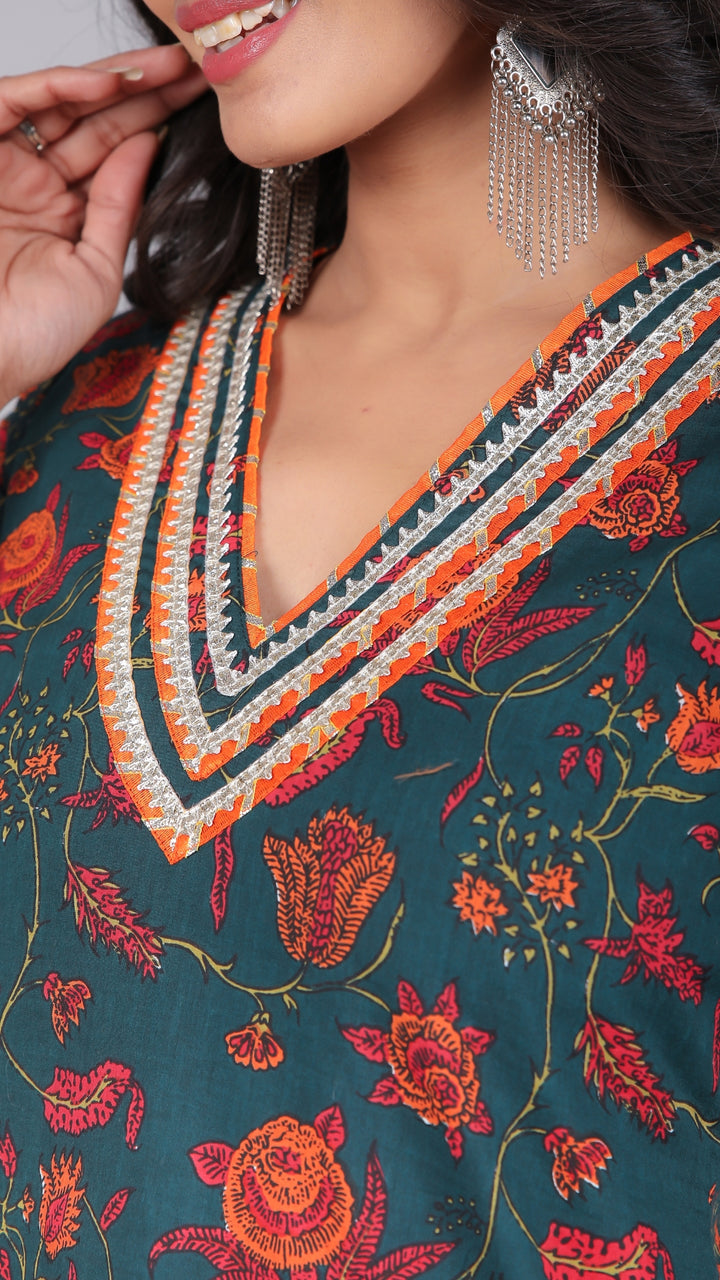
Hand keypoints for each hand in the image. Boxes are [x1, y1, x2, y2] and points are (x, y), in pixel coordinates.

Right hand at [0, 45, 206, 405]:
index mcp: (64, 213)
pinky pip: (16, 101)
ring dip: (117, 80)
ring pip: (64, 102)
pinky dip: (62, 85)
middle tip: (196, 69)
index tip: (203, 103)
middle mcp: (35, 181)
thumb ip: (119, 207)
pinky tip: (111, 84)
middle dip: (148, 91)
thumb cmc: (33, 335)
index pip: (116, 153)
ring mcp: (5, 164)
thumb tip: (149, 145)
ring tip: (168, 68)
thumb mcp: (97, 271)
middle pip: (96, 119)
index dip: (158, 122)